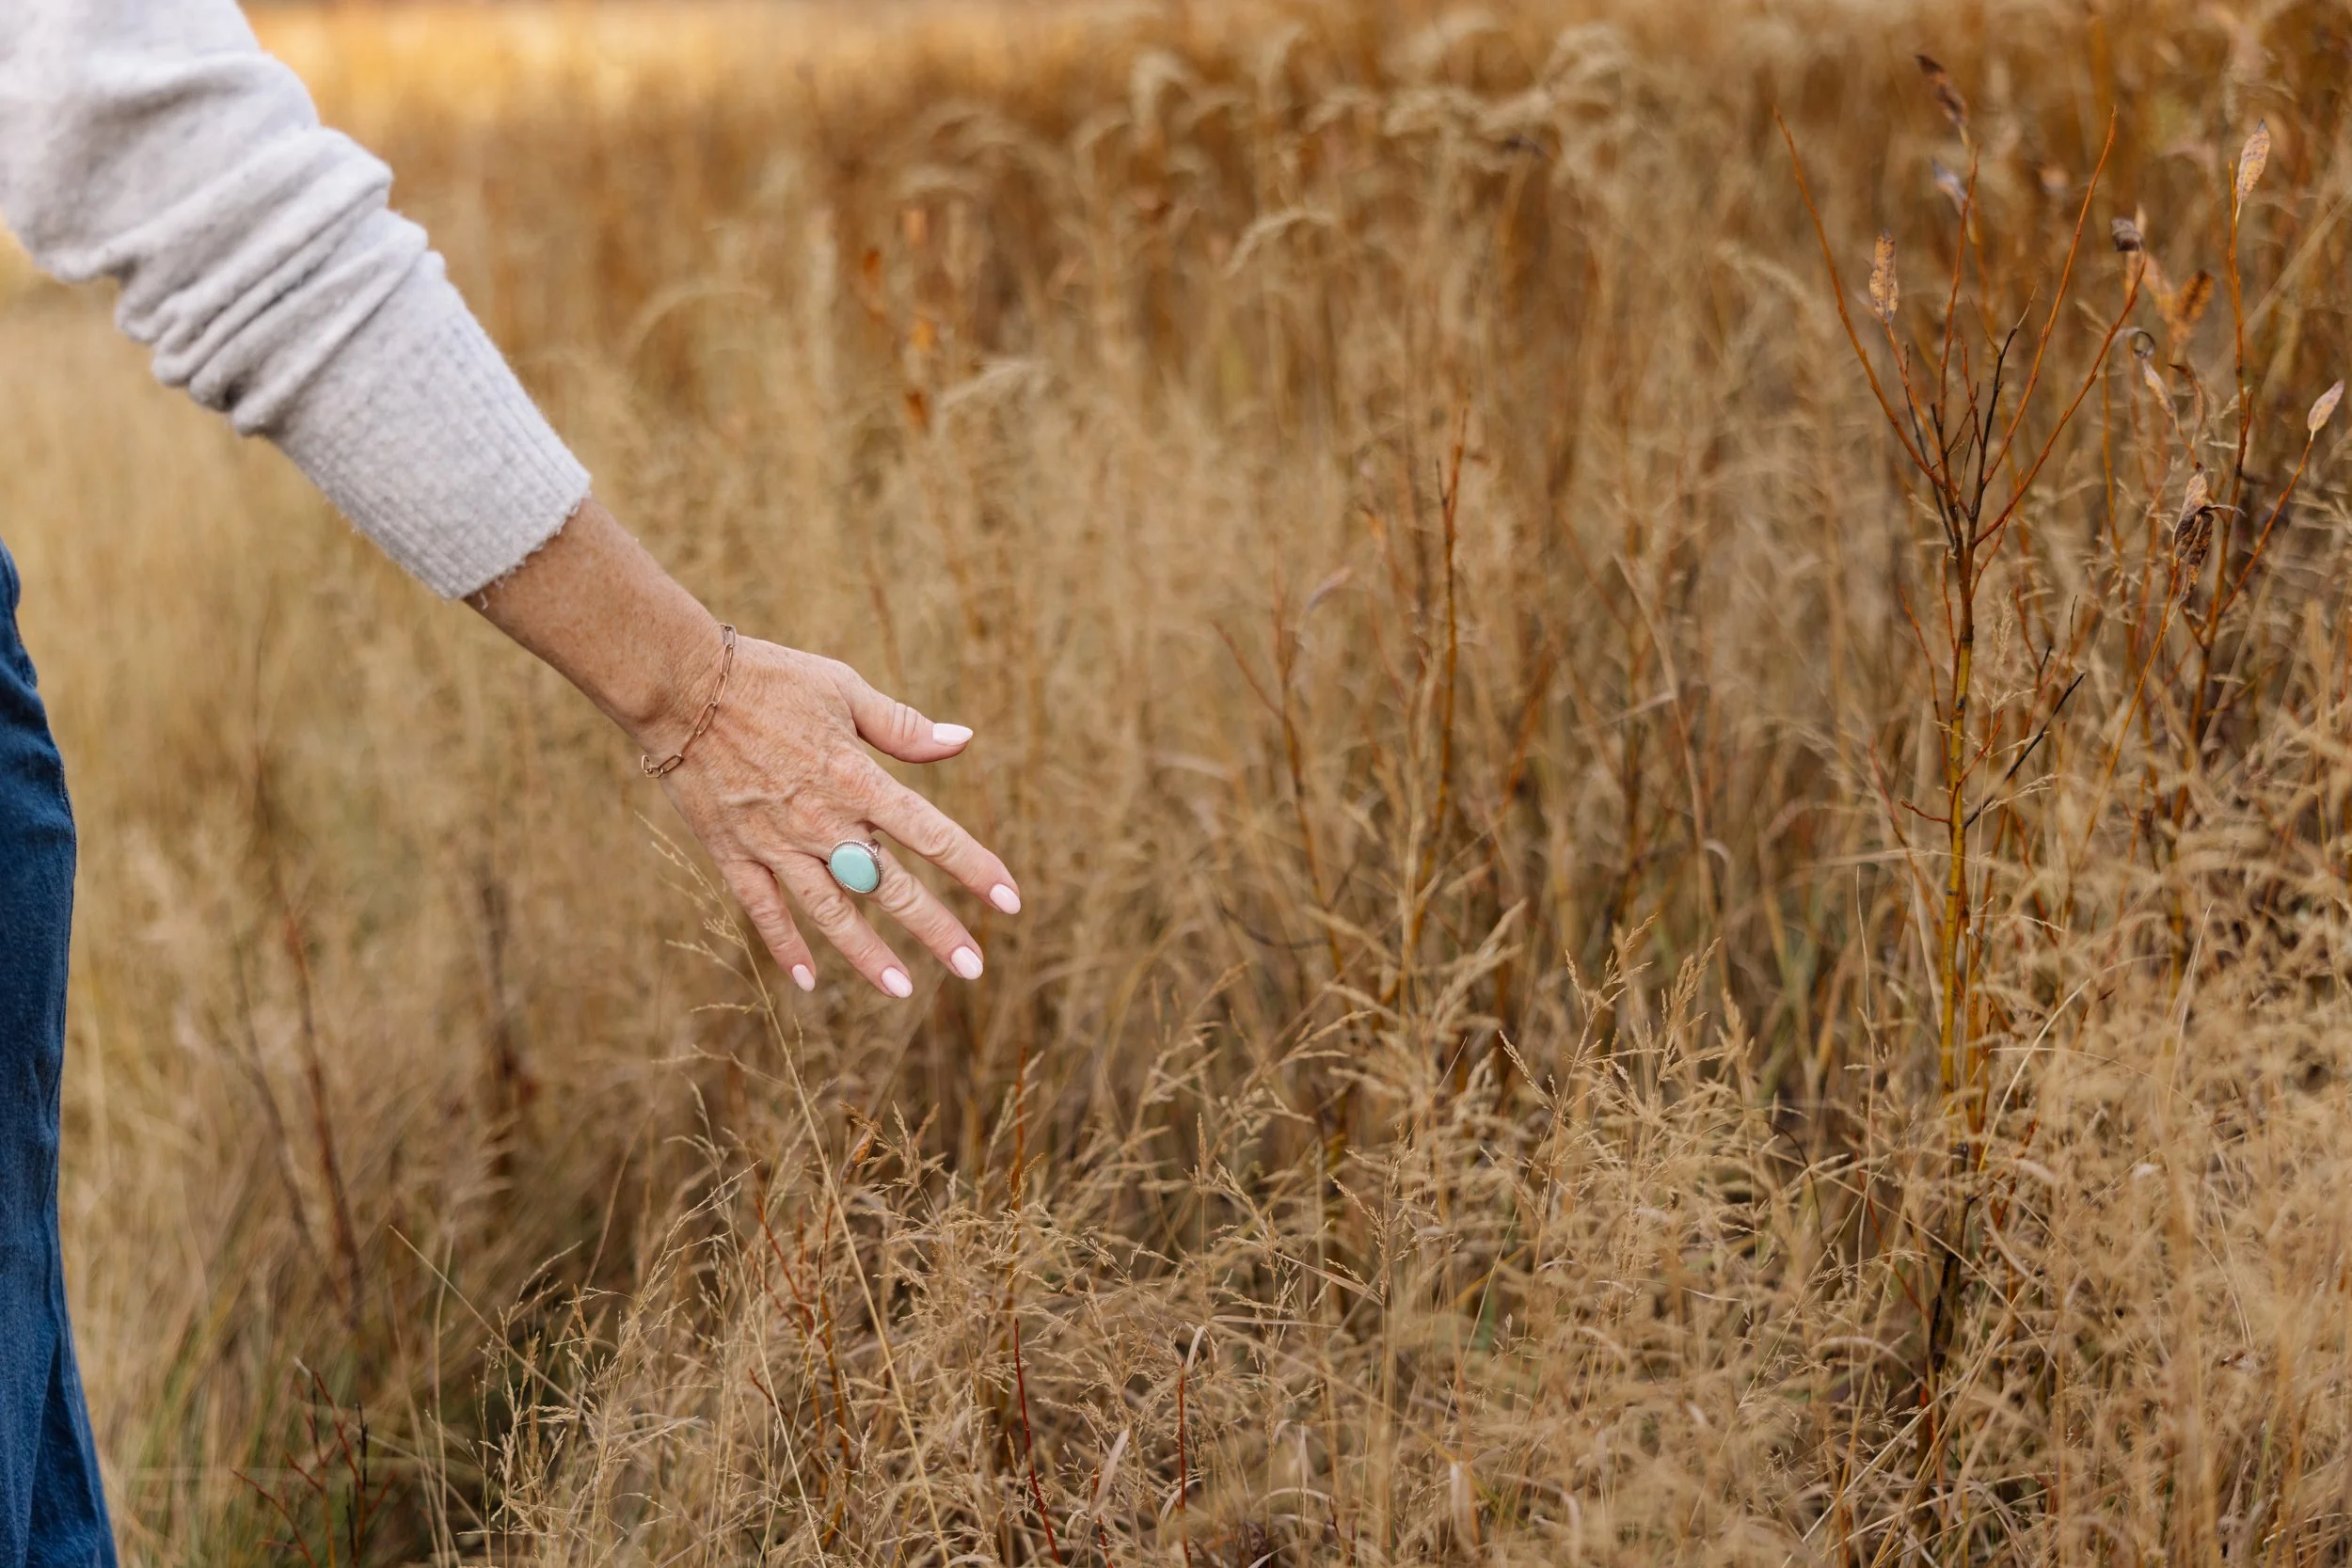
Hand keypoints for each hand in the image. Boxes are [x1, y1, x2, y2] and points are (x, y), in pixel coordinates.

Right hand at [651, 637, 1019, 996]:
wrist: (679, 683)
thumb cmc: (768, 677)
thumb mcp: (844, 688)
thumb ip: (903, 727)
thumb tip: (964, 740)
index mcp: (856, 778)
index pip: (931, 833)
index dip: (974, 868)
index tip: (1011, 902)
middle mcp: (821, 821)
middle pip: (888, 886)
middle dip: (935, 929)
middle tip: (974, 968)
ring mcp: (775, 843)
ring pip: (830, 911)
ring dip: (868, 954)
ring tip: (902, 991)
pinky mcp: (733, 853)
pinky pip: (763, 910)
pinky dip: (786, 946)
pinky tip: (809, 981)